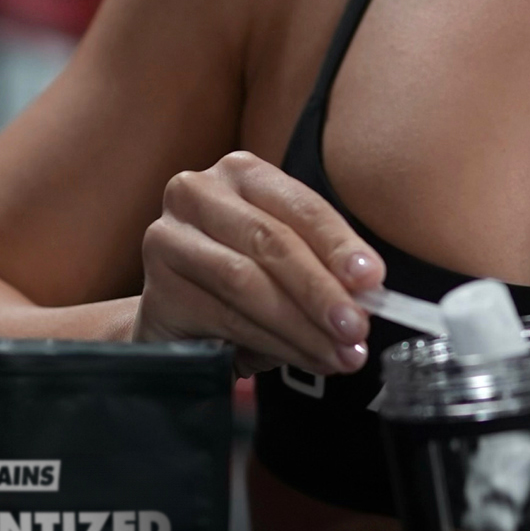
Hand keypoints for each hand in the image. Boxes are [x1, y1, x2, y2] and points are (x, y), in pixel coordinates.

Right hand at [137, 151, 383, 376]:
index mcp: (243, 173)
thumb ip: (324, 269)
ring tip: (338, 353)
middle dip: (321, 290)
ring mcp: (168, 238)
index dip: (340, 244)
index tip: (372, 280)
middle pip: (272, 242)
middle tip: (356, 328)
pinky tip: (302, 357)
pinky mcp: (156, 289)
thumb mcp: (289, 262)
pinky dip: (271, 343)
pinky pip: (224, 318)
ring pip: (247, 282)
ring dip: (301, 325)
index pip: (302, 206)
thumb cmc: (244, 279)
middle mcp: (199, 193)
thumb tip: (366, 297)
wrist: (178, 316)